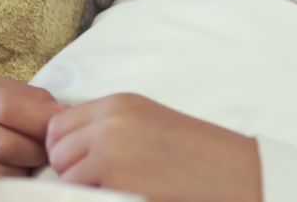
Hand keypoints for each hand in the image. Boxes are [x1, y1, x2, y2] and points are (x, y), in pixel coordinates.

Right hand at [0, 73, 63, 176]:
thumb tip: (63, 115)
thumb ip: (32, 99)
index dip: (41, 123)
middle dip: (37, 152)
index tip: (60, 130)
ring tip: (30, 160)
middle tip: (49, 151)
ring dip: (25, 169)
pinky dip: (10, 179)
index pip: (10, 109)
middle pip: (7, 146)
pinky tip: (14, 169)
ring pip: (0, 171)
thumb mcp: (0, 88)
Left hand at [46, 93, 261, 201]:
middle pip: (57, 153)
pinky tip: (130, 197)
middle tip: (107, 183)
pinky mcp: (119, 188)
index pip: (58, 126)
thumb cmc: (198, 156)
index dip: (66, 150)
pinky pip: (84, 199)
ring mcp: (112, 157)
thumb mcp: (148, 123)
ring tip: (122, 190)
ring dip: (85, 192)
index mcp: (117, 104)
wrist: (239, 177)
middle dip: (72, 172)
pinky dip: (99, 201)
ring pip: (66, 180)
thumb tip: (59, 145)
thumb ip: (105, 127)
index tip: (85, 164)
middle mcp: (110, 125)